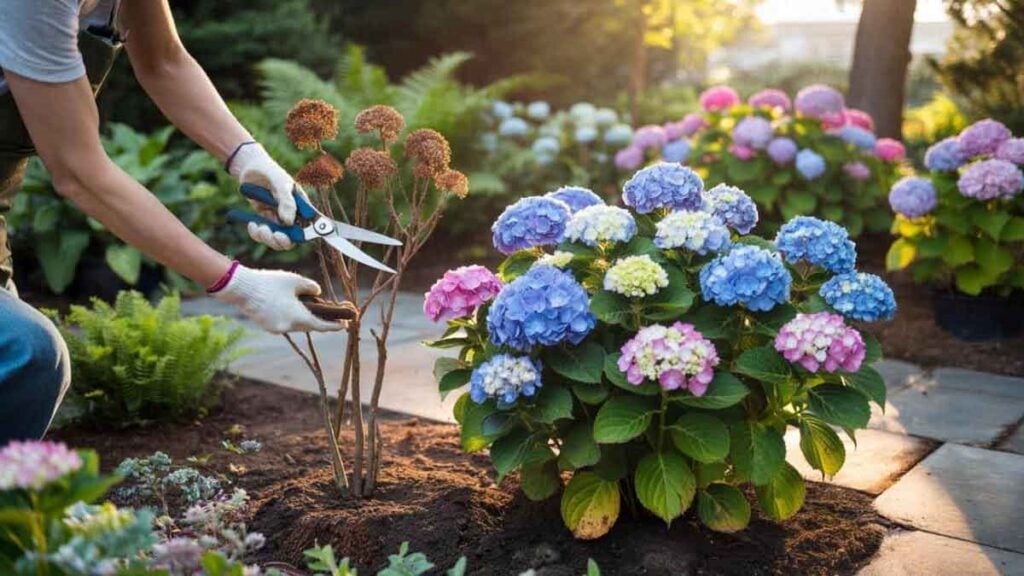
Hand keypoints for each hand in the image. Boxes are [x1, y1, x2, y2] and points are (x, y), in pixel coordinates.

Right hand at [210, 264, 343, 332]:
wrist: (242, 288)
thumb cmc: (270, 282)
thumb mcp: (295, 280)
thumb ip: (311, 287)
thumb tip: (318, 293)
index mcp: (298, 317)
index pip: (321, 325)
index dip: (334, 326)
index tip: (344, 325)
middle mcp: (288, 327)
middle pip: (309, 326)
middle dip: (319, 321)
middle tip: (329, 315)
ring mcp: (276, 329)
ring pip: (296, 326)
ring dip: (304, 319)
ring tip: (311, 309)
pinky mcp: (267, 327)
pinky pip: (284, 324)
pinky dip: (291, 318)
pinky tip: (292, 309)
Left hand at [229, 143, 308, 250]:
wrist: (249, 167)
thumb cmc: (269, 171)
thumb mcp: (280, 183)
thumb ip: (286, 201)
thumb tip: (289, 222)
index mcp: (302, 206)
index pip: (308, 226)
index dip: (304, 235)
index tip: (291, 237)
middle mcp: (292, 215)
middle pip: (293, 238)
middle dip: (282, 240)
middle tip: (274, 235)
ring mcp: (278, 219)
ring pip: (277, 239)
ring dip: (268, 238)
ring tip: (259, 227)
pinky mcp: (265, 220)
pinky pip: (263, 235)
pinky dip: (256, 233)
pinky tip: (252, 225)